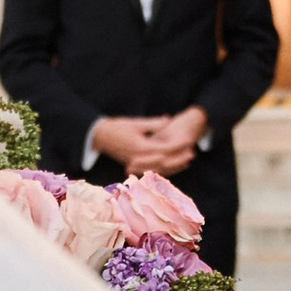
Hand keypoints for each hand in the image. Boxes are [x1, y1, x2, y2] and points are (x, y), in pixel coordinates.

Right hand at [92, 110, 207, 176]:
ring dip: (173, 166)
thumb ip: (153, 124)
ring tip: (186, 161)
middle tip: (192, 154)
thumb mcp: (136, 123)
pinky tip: (171, 165)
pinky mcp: (133, 164)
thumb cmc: (116, 127)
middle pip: (164, 163)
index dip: (178, 147)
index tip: (189, 142)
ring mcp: (136, 163)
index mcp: (140, 148)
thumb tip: (169, 120)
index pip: (164, 150)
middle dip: (179, 159)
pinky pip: (151, 170)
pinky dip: (163, 169)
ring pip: (158, 169)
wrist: (98, 137)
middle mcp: (139, 159)